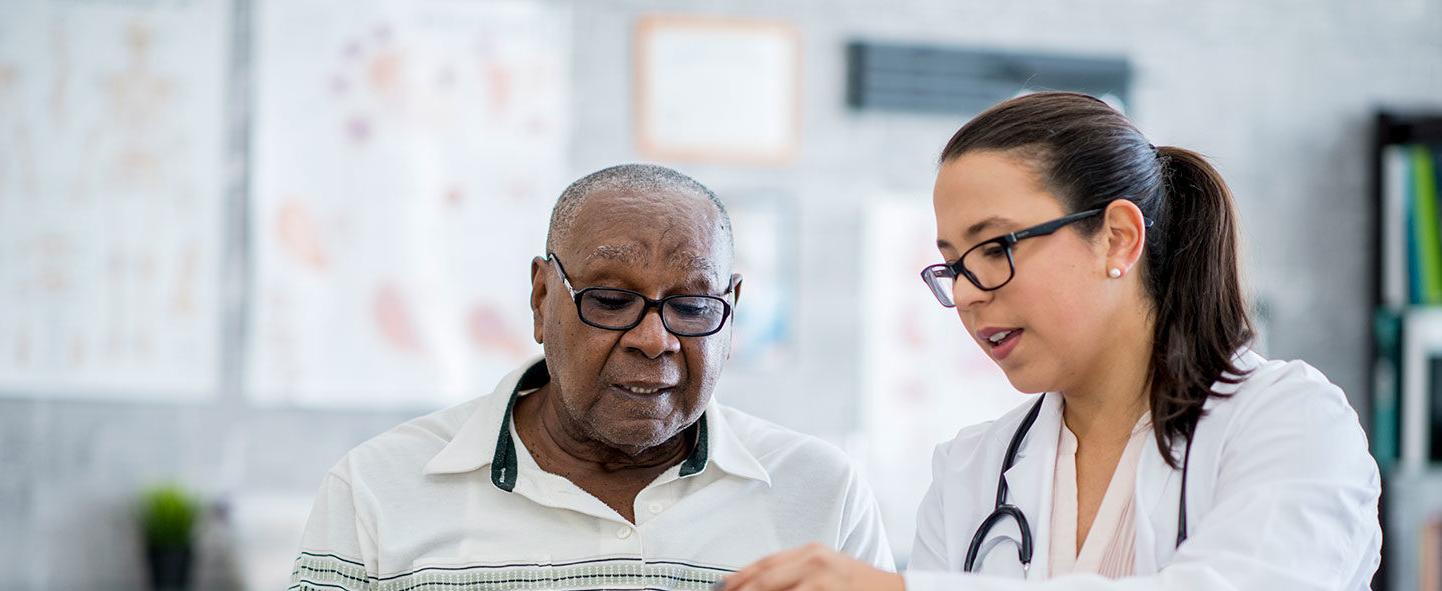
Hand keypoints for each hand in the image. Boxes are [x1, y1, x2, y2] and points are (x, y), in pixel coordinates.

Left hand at [718, 543, 903, 590]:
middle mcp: (814, 561)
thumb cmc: (862, 587)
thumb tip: (760, 585)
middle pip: (762, 578)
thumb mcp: (828, 572)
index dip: (737, 580)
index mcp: (810, 553)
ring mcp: (821, 578)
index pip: (763, 564)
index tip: (722, 590)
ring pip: (773, 589)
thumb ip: (796, 574)